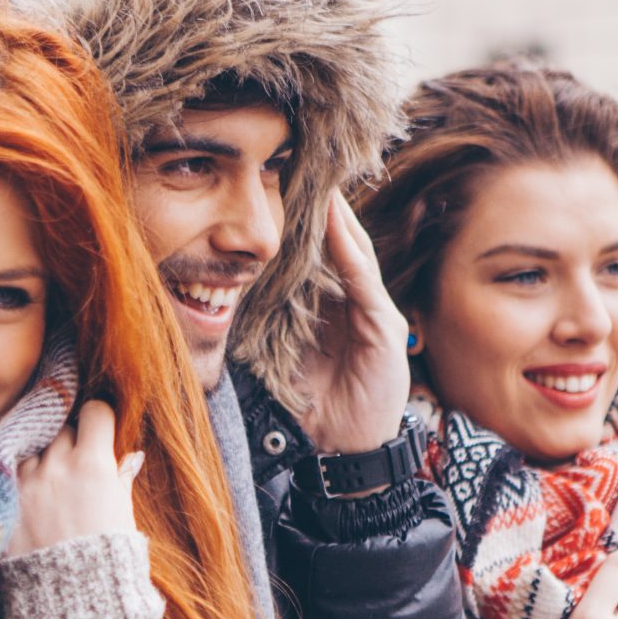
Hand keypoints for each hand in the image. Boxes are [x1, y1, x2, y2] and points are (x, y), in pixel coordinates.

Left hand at [10, 400, 142, 557]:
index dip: (98, 421)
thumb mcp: (123, 516)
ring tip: (51, 487)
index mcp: (94, 465)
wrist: (71, 603)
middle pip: (62, 428)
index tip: (98, 432)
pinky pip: (10, 472)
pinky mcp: (5, 501)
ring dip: (42, 459)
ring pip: (33, 448)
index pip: (95, 412)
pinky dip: (20, 479)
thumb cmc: (108, 563)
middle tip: (75, 466)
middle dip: (70, 442)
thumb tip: (129, 458)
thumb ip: (120, 480)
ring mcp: (27, 482)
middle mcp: (58, 465)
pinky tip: (31, 499)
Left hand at [292, 193, 411, 455]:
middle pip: (338, 244)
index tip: (279, 186)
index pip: (317, 255)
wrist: (347, 449)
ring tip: (321, 185)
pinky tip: (338, 230)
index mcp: (330, 306)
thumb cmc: (317, 404)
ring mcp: (373, 311)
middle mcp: (354, 302)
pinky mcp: (383, 327)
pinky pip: (364, 284)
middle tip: (300, 169)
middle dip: (322, 209)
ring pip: (354, 254)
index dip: (302, 223)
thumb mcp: (286, 356)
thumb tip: (233, 297)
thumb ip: (273, 324)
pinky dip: (351, 255)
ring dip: (338, 220)